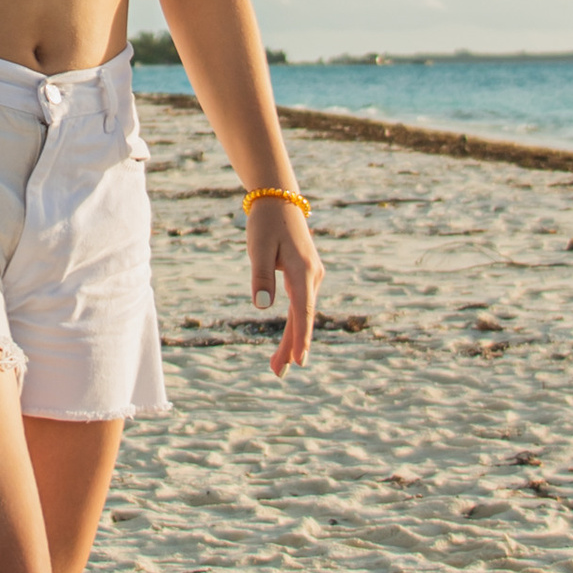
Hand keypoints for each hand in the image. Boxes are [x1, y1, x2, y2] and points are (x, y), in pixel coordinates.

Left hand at [246, 197, 321, 371]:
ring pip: (302, 314)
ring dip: (292, 339)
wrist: (279, 199)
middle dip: (291, 347)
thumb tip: (263, 307)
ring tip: (278, 366)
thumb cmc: (266, 223)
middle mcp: (313, 276)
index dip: (301, 338)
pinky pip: (301, 306)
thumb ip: (261, 277)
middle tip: (278, 374)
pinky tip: (288, 342)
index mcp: (303, 271)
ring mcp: (312, 276)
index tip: (299, 361)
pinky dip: (294, 325)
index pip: (303, 312)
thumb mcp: (258, 247)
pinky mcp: (306, 275)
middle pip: (303, 319)